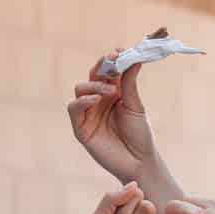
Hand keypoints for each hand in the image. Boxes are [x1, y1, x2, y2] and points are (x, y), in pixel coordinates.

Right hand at [69, 52, 159, 184]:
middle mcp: (98, 101)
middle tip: (113, 61)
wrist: (139, 162)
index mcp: (112, 93)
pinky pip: (74, 109)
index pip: (107, 72)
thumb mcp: (135, 106)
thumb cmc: (140, 135)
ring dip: (94, 85)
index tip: (120, 52)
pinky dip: (83, 101)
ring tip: (112, 91)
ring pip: (81, 89)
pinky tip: (96, 99)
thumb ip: (129, 84)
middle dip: (101, 67)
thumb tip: (134, 59)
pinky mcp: (81, 128)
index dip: (111, 61)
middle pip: (92, 76)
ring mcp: (88, 114)